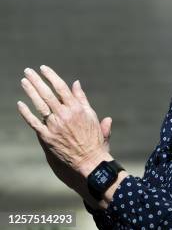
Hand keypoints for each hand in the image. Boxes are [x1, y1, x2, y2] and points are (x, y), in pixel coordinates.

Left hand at [17, 65, 111, 187]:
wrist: (89, 161)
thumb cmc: (94, 139)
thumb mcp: (91, 116)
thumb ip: (82, 99)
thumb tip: (76, 83)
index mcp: (77, 108)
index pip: (61, 87)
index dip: (51, 76)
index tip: (44, 68)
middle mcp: (65, 114)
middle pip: (47, 93)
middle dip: (37, 80)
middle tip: (28, 71)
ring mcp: (54, 126)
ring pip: (39, 104)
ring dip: (30, 91)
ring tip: (24, 81)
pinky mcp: (47, 137)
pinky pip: (33, 122)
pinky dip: (26, 113)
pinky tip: (20, 104)